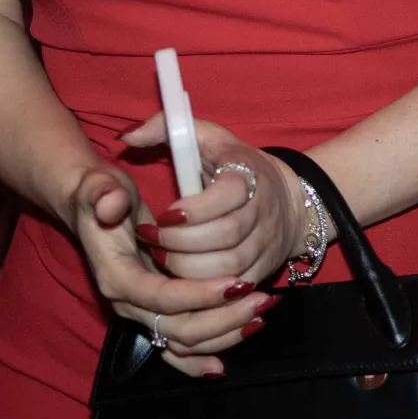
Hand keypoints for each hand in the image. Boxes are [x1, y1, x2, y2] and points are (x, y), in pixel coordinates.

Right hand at [61, 161, 273, 378]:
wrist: (92, 207)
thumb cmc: (101, 195)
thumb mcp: (100, 186)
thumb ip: (103, 194)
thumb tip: (111, 204)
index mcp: (116, 276)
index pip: (160, 296)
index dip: (198, 294)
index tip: (236, 282)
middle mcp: (127, 301)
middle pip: (177, 328)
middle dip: (222, 318)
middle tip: (260, 298)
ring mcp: (140, 311)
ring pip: (183, 340)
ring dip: (224, 333)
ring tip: (260, 312)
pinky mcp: (151, 313)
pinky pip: (176, 348)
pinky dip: (199, 358)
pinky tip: (221, 369)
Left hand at [117, 111, 308, 286]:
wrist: (290, 200)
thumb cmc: (235, 166)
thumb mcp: (208, 138)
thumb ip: (167, 129)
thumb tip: (127, 138)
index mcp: (248, 175)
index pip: (227, 196)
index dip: (193, 210)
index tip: (164, 214)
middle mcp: (262, 212)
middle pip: (225, 236)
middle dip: (181, 243)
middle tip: (152, 241)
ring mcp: (265, 244)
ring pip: (227, 267)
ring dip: (188, 269)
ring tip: (162, 259)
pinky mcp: (263, 269)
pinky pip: (233, 289)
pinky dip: (205, 289)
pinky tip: (182, 279)